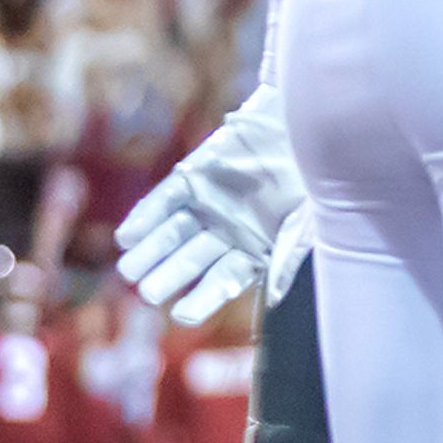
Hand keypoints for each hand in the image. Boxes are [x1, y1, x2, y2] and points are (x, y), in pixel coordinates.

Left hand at [116, 88, 305, 321]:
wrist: (307, 128)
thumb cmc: (315, 180)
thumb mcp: (308, 221)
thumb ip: (287, 256)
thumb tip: (271, 298)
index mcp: (255, 246)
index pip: (224, 280)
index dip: (203, 298)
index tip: (182, 315)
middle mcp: (227, 229)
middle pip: (192, 259)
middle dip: (169, 276)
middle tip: (148, 292)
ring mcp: (208, 203)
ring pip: (173, 233)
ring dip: (151, 252)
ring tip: (129, 270)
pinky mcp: (193, 176)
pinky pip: (164, 200)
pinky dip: (146, 217)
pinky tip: (127, 236)